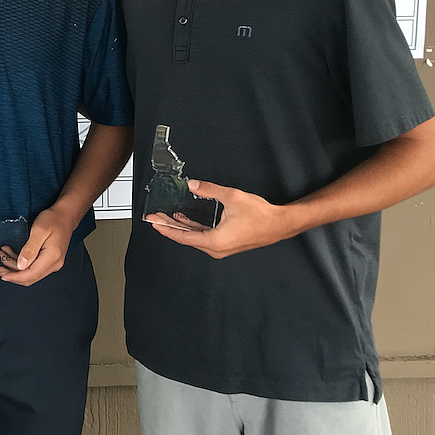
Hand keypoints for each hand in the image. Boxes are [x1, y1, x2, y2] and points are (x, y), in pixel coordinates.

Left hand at [0, 206, 74, 285]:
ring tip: (2, 256)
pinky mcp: (49, 260)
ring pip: (30, 272)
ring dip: (14, 267)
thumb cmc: (54, 219)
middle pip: (30, 277)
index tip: (2, 275)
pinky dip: (20, 262)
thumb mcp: (39, 230)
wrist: (66, 215)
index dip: (15, 277)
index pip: (31, 274)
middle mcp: (54, 264)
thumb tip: (21, 266)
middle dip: (12, 274)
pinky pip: (33, 266)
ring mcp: (52, 263)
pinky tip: (11, 253)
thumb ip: (30, 249)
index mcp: (52, 257)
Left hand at [146, 179, 298, 258]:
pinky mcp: (226, 243)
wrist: (280, 224)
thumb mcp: (232, 197)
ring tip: (166, 217)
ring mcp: (221, 247)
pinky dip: (192, 228)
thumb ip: (210, 190)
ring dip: (180, 227)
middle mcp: (216, 248)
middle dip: (169, 226)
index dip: (166, 229)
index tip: (153, 222)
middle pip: (186, 238)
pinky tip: (184, 220)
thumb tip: (192, 185)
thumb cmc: (260, 215)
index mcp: (214, 241)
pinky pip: (203, 236)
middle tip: (155, 217)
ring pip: (194, 237)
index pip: (183, 237)